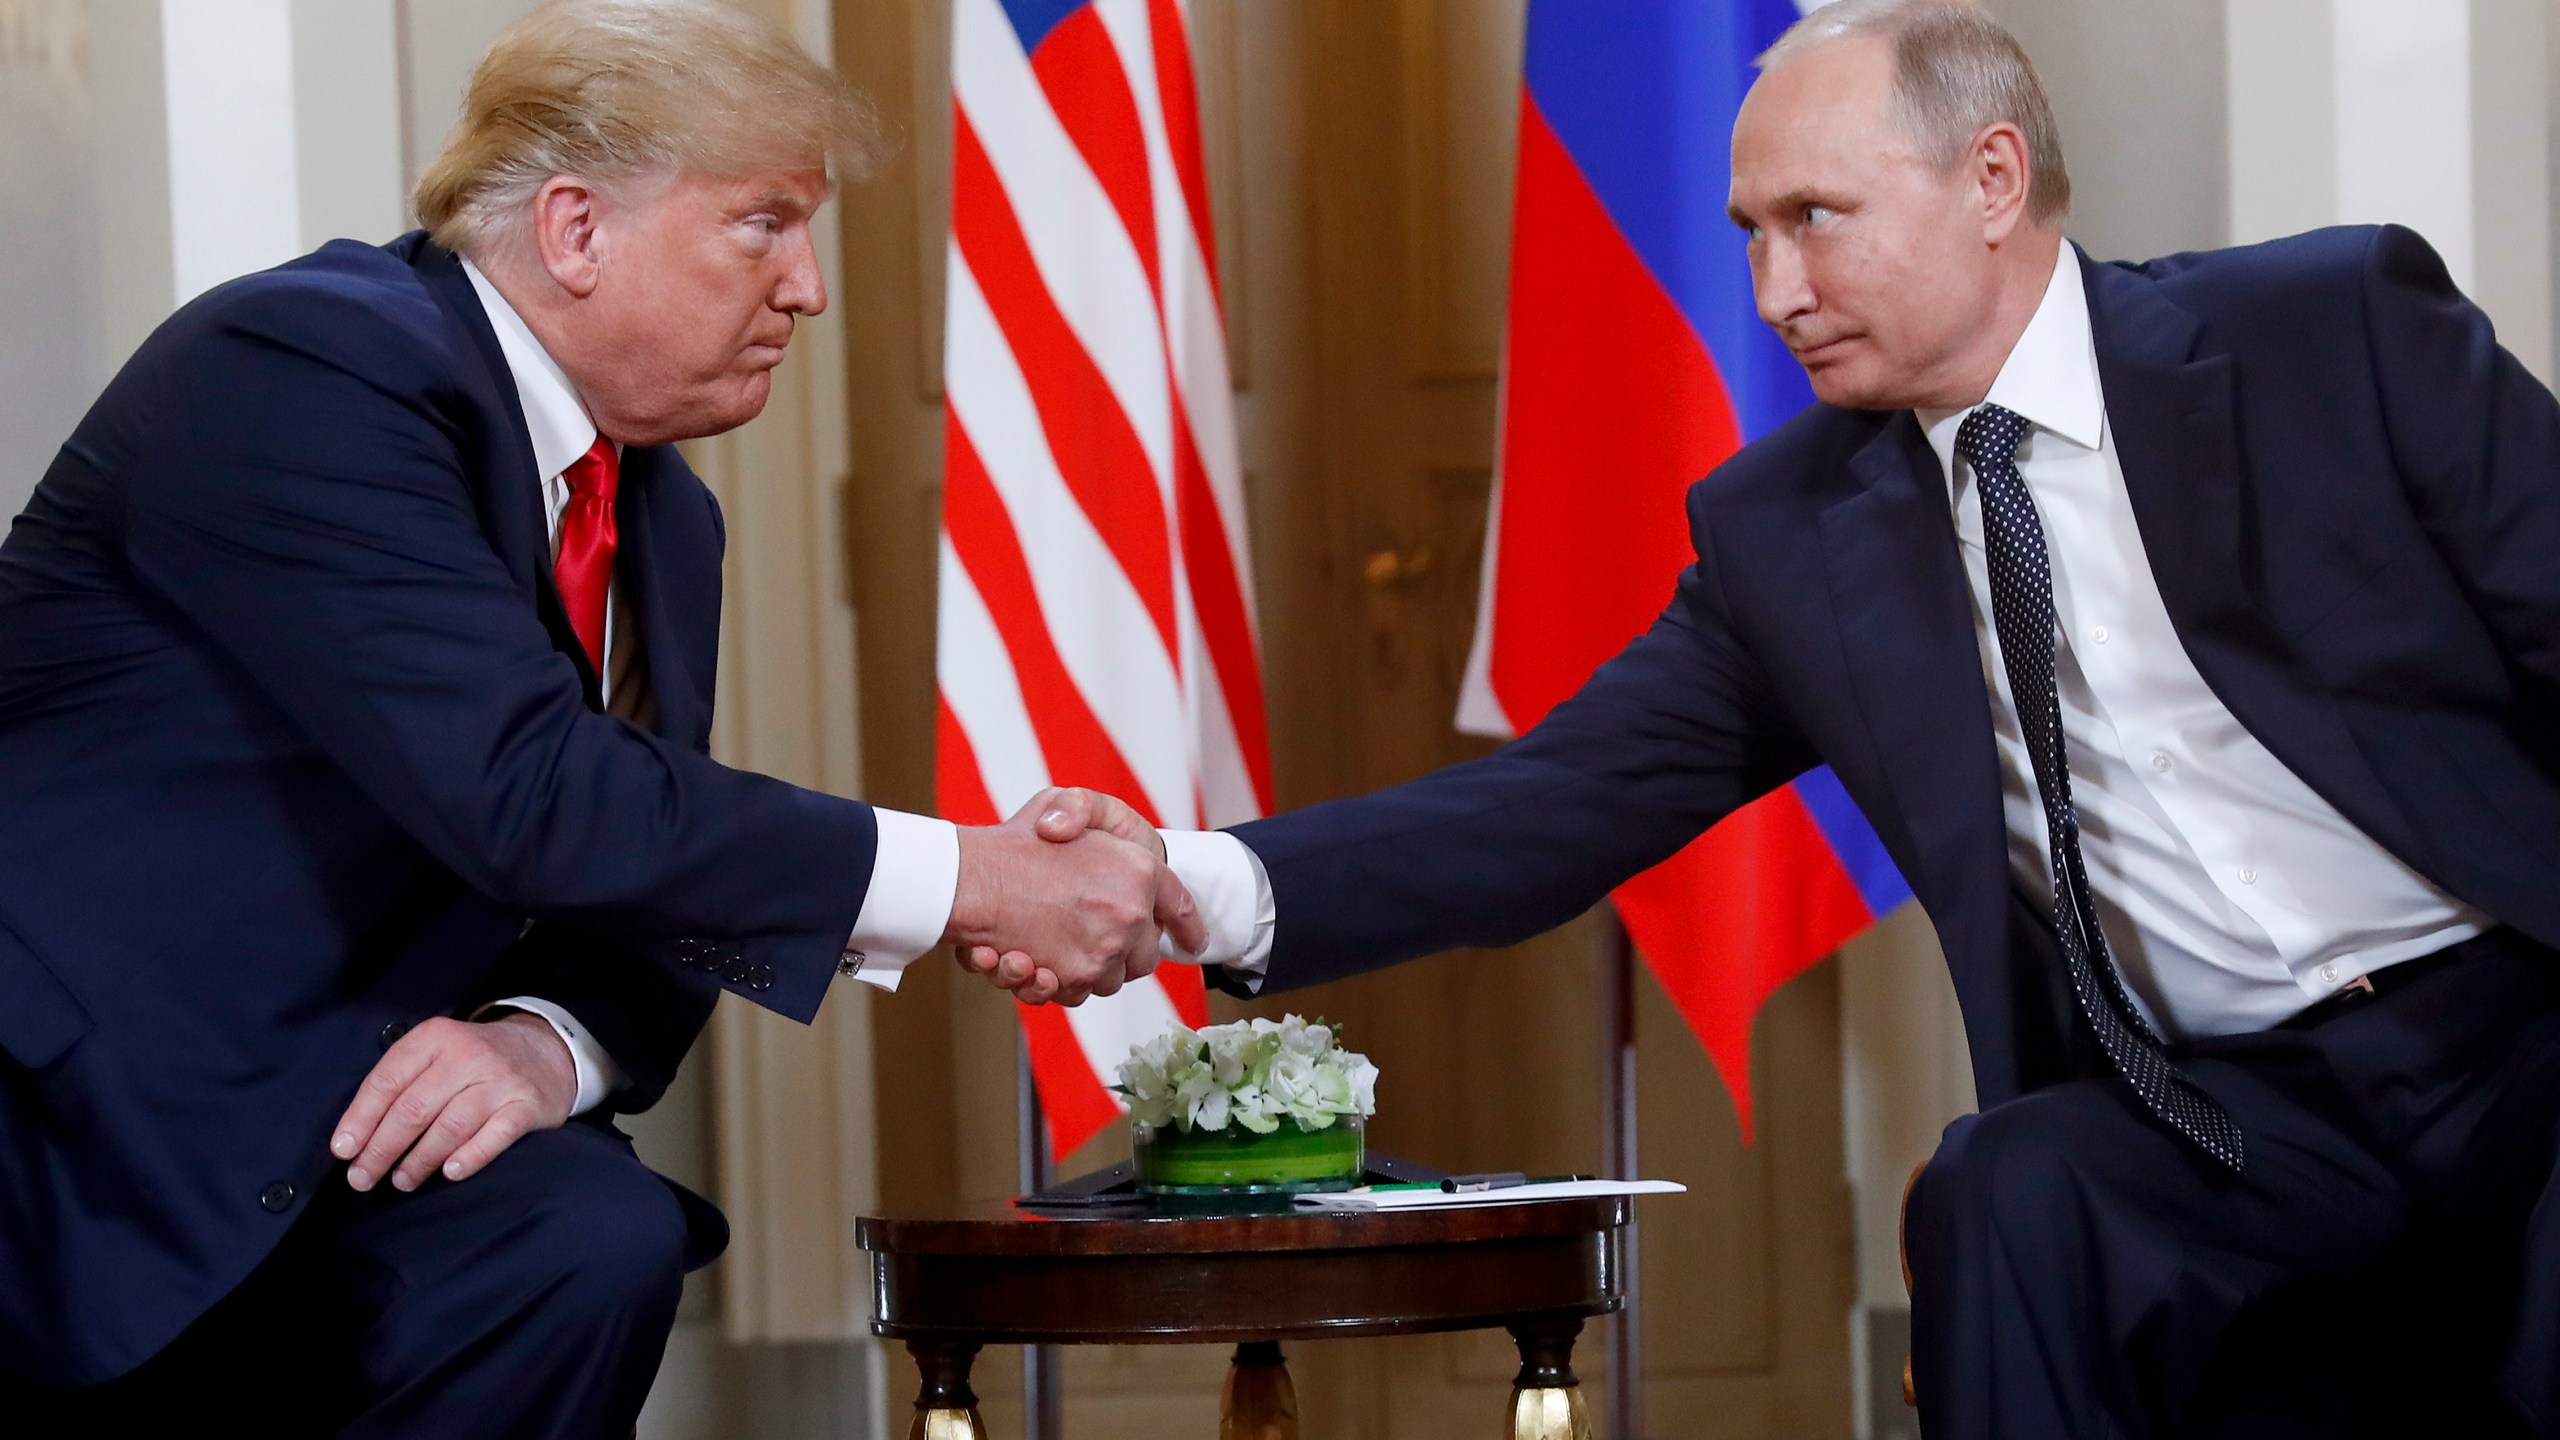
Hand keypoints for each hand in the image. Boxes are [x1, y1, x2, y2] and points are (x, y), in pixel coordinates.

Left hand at [330, 1013, 577, 1192]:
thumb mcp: (437, 1054)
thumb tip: (357, 1138)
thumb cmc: (475, 1062)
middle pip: (413, 1109)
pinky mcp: (527, 1106)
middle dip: (381, 1150)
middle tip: (363, 1178)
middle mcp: (468, 1055)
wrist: (546, 1051)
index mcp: (436, 1038)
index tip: (344, 1151)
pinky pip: (494, 1137)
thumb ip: (402, 1083)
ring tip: (402, 1181)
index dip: (360, 1119)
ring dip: (419, 1161)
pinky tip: (449, 1173)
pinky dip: (469, 1158)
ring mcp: (501, 1081)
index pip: (387, 1081)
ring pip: (450, 1127)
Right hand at [947, 789, 1205, 1005]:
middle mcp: (1130, 914)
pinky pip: (1077, 993)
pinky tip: (1026, 963)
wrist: (966, 878)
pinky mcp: (1074, 978)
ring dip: (1088, 969)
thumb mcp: (1061, 802)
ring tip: (1049, 948)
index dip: (1188, 925)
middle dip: (1127, 951)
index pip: (1179, 905)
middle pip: (1145, 955)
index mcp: (1139, 870)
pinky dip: (1055, 984)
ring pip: (1111, 978)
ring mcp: (1104, 950)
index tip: (1195, 940)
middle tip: (1093, 936)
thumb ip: (1087, 813)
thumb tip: (1092, 842)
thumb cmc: (1014, 840)